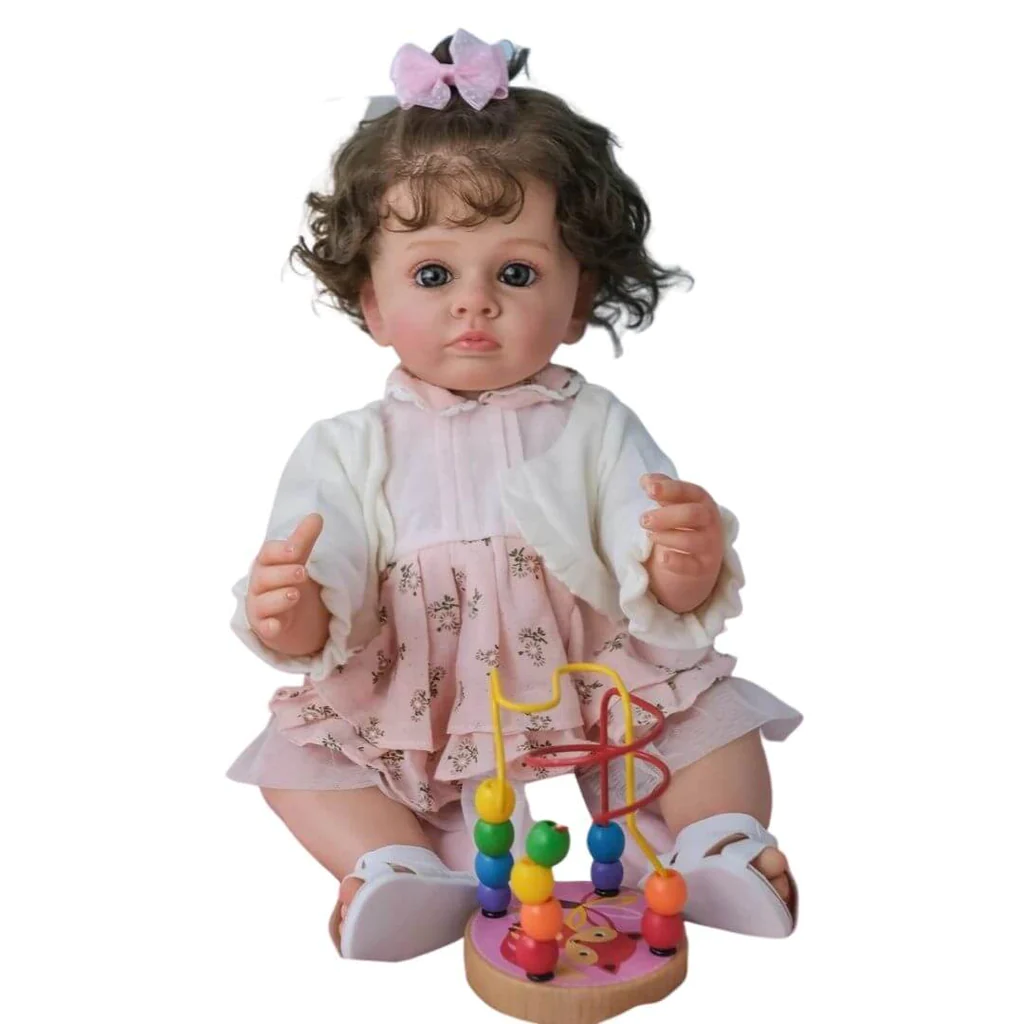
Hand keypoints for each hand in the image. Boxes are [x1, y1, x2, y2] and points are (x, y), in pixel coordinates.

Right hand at [245, 513, 329, 655]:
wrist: (285, 615)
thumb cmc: (286, 580)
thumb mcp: (297, 560)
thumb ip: (304, 540)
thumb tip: (316, 515)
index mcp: (267, 563)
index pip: (268, 554)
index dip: (281, 551)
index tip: (297, 549)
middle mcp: (259, 584)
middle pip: (264, 577)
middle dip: (282, 574)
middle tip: (302, 572)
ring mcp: (259, 606)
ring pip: (262, 602)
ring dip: (278, 598)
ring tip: (295, 594)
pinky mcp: (264, 627)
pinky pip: (263, 628)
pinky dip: (269, 627)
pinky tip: (276, 626)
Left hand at [640, 474, 723, 614]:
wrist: (698, 560)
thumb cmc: (683, 524)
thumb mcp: (674, 504)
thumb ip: (661, 489)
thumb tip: (645, 480)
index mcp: (702, 502)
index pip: (690, 491)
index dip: (670, 489)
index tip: (648, 489)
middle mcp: (710, 522)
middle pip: (693, 514)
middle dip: (667, 515)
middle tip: (643, 519)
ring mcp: (709, 546)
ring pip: (691, 540)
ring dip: (667, 537)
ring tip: (649, 536)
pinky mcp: (703, 568)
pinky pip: (692, 567)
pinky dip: (677, 563)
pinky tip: (662, 558)